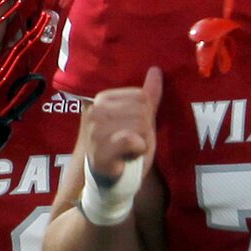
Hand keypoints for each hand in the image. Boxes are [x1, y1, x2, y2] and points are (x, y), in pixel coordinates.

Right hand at [75, 67, 161, 223]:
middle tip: (132, 145)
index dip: (146, 117)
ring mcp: (95, 129)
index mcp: (102, 98)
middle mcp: (95, 110)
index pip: (141, 96)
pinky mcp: (99, 147)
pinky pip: (131, 139)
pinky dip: (137, 150)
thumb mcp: (140, 120)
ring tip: (129, 151)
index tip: (133, 132)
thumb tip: (156, 69)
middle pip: (142, 110)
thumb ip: (148, 96)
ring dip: (142, 142)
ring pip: (140, 124)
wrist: (112, 181)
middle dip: (145, 131)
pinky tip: (127, 157)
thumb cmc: (126, 150)